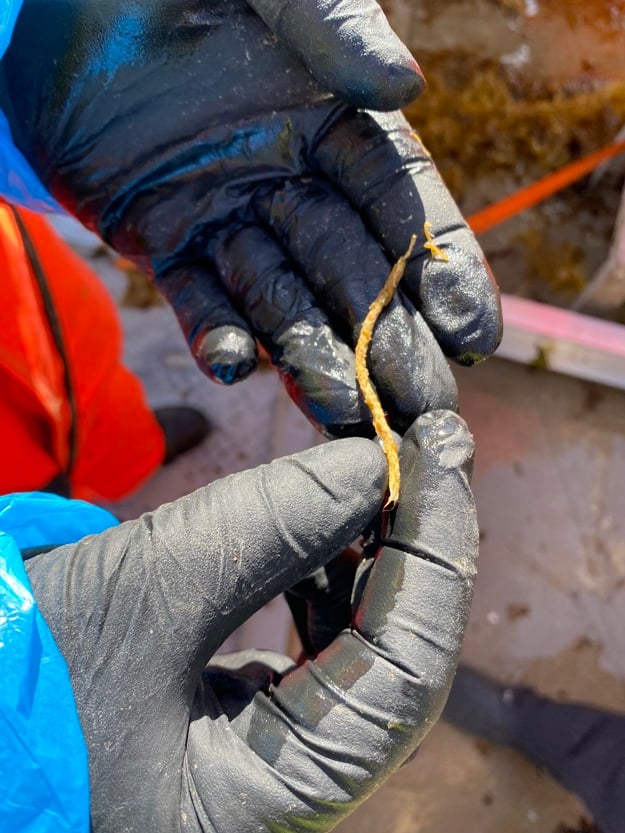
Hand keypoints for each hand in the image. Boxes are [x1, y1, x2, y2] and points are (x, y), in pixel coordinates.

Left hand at [0, 0, 500, 436]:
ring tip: (343, 412)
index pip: (402, 207)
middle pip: (352, 273)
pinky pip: (194, 297)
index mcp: (335, 124)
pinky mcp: (161, 238)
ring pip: (280, 299)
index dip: (439, 268)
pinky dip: (214, 333)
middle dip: (389, 341)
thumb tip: (406, 88)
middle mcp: (290, 181)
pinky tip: (234, 366)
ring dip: (311, 357)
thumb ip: (336, 28)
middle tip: (424, 405)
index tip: (472, 330)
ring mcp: (227, 216)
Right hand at [27, 410, 477, 832]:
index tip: (443, 454)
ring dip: (369, 560)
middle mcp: (286, 798)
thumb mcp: (144, 592)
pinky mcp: (242, 727)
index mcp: (271, 807)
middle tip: (424, 452)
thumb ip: (268, 527)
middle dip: (412, 550)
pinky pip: (315, 654)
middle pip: (398, 667)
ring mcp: (265, 764)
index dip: (436, 555)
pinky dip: (322, 582)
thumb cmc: (16, 676)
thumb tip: (370, 465)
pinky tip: (319, 527)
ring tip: (369, 477)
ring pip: (362, 657)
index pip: (408, 676)